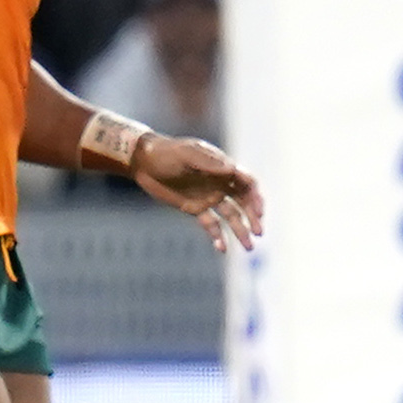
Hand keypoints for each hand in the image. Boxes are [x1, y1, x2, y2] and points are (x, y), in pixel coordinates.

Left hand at [129, 134, 265, 250]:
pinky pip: (211, 224)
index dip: (256, 197)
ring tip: (248, 247)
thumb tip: (232, 169)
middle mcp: (219, 184)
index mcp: (221, 168)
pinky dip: (218, 236)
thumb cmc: (166, 153)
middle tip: (259, 233)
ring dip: (241, 231)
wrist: (144, 163)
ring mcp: (208, 197)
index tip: (259, 212)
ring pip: (231, 216)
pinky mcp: (195, 209)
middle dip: (253, 217)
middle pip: (244, 202)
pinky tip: (222, 249)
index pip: (247, 183)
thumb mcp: (186, 154)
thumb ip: (208, 162)